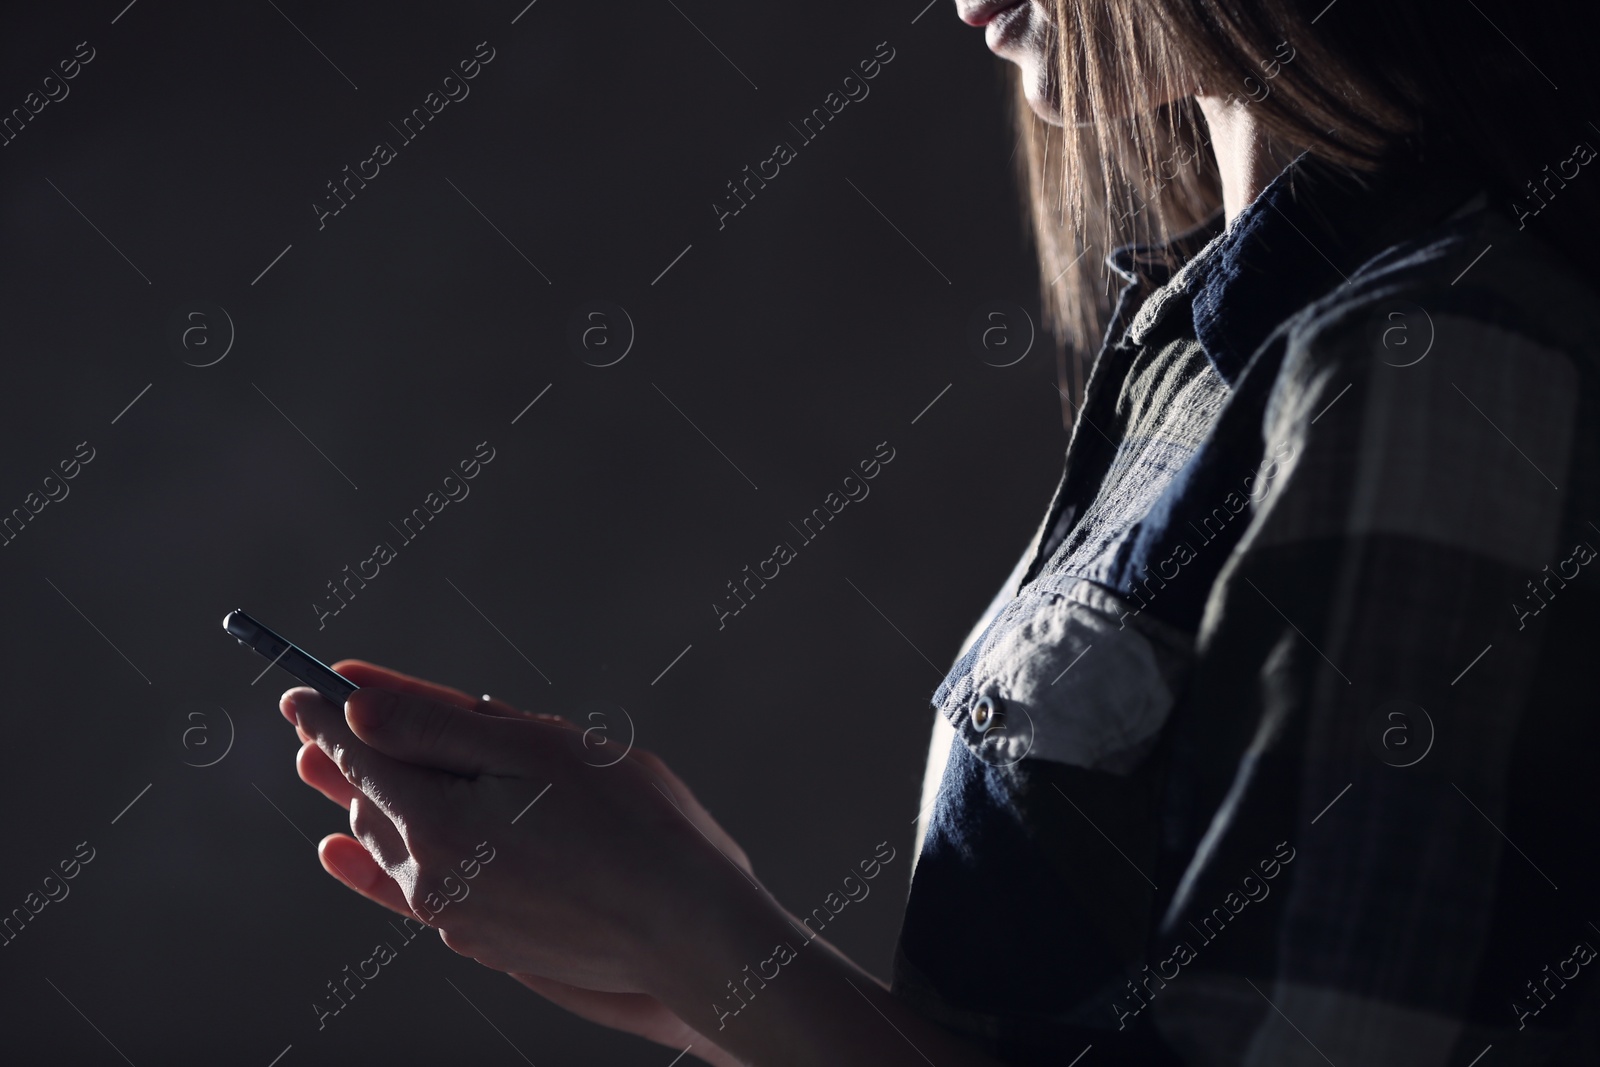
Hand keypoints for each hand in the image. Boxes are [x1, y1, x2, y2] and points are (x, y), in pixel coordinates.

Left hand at [286, 660, 753, 1065]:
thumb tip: (355, 702)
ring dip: (364, 805)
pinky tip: (357, 853)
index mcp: (436, 822)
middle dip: (344, 757)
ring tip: (335, 776)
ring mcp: (456, 917)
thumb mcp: (535, 746)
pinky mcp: (484, 941)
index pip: (360, 753)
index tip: (300, 688)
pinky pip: (414, 891)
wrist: (683, 929)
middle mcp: (430, 878)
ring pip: (390, 850)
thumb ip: (435, 724)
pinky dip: (385, 861)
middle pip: (369, 803)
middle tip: (314, 722)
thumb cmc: (627, 822)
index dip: (327, 715)